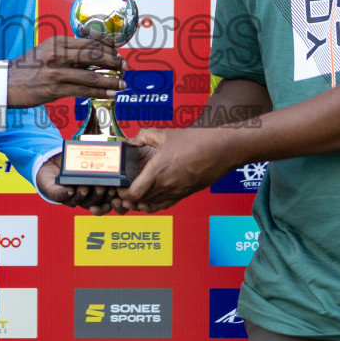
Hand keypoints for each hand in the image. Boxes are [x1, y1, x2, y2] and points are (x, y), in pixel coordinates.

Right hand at [7, 36, 123, 107]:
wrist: (4, 83)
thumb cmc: (26, 69)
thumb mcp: (45, 52)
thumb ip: (66, 52)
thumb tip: (91, 56)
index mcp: (56, 42)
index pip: (89, 41)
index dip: (108, 47)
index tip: (118, 52)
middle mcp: (57, 54)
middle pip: (94, 54)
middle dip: (113, 61)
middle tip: (124, 67)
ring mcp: (55, 72)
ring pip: (91, 74)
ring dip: (111, 80)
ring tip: (122, 84)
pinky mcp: (53, 89)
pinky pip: (83, 90)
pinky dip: (100, 92)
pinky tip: (111, 94)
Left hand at [36, 155, 118, 214]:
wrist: (52, 160)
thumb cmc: (75, 160)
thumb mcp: (92, 158)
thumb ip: (104, 157)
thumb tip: (120, 149)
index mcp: (97, 192)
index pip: (109, 203)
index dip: (115, 203)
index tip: (116, 192)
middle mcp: (84, 197)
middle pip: (95, 202)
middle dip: (99, 195)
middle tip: (101, 185)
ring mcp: (70, 197)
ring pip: (79, 201)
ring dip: (82, 194)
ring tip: (84, 186)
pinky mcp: (54, 193)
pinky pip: (59, 196)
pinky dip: (65, 193)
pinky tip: (69, 188)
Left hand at [121, 127, 235, 212]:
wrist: (221, 150)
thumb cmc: (197, 141)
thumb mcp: (166, 134)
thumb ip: (145, 136)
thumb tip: (133, 140)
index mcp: (158, 171)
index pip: (133, 194)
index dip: (122, 194)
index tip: (118, 188)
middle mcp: (166, 186)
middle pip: (139, 202)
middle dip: (128, 199)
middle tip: (122, 191)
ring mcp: (176, 192)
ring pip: (151, 206)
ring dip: (140, 203)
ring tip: (134, 196)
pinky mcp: (184, 194)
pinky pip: (164, 205)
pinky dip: (154, 204)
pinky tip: (150, 198)